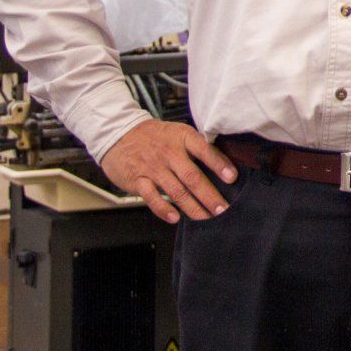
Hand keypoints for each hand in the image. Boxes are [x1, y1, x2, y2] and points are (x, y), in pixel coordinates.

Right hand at [99, 120, 236, 223]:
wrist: (118, 134)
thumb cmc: (155, 136)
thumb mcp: (178, 132)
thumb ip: (197, 146)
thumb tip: (222, 164)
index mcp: (182, 137)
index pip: (204, 150)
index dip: (219, 164)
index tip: (232, 178)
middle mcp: (169, 153)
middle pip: (192, 176)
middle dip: (209, 195)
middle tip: (223, 209)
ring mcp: (153, 168)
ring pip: (175, 190)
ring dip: (192, 206)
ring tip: (206, 217)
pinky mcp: (138, 180)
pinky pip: (152, 197)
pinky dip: (163, 209)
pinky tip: (175, 218)